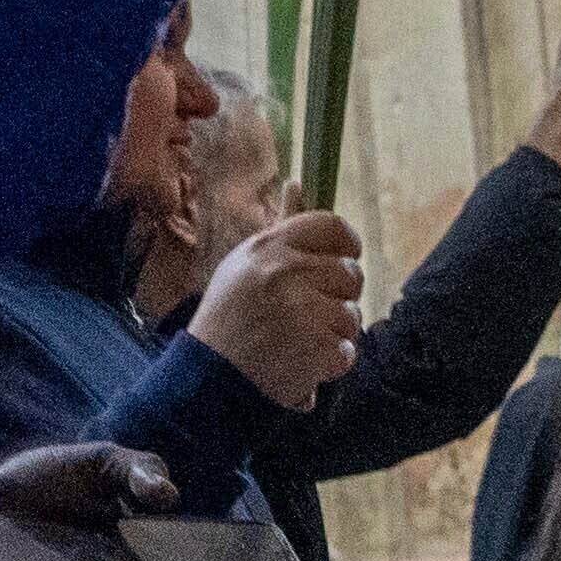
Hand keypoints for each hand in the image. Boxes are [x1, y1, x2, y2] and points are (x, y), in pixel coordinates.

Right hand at [191, 201, 368, 408]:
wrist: (209, 379)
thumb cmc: (228, 318)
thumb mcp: (245, 264)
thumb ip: (280, 228)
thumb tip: (298, 181)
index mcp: (269, 247)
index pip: (332, 225)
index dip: (346, 244)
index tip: (344, 259)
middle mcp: (284, 272)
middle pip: (350, 273)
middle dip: (339, 297)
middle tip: (309, 314)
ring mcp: (301, 311)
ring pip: (351, 315)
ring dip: (334, 334)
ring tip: (298, 341)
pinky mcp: (314, 348)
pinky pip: (347, 351)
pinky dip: (330, 363)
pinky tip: (301, 363)